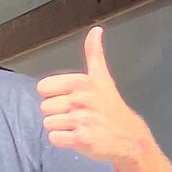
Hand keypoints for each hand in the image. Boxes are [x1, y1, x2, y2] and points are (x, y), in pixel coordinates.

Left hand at [37, 27, 148, 165]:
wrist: (129, 137)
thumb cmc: (111, 107)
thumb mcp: (102, 77)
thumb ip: (94, 53)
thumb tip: (96, 30)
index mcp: (81, 82)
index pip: (43, 87)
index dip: (54, 95)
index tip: (70, 98)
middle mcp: (80, 99)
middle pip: (45, 107)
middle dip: (59, 112)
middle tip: (78, 114)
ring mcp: (80, 120)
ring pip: (48, 123)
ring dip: (61, 127)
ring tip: (79, 125)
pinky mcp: (81, 139)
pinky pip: (54, 138)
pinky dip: (63, 140)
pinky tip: (78, 136)